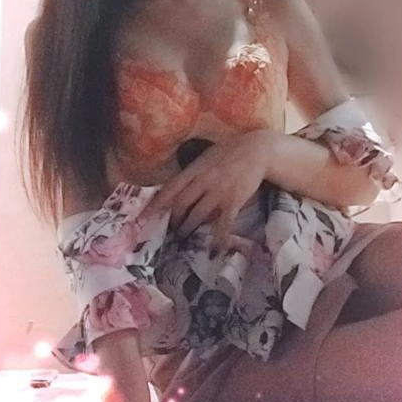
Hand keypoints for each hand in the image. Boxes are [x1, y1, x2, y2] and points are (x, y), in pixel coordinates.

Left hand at [144, 130, 276, 244]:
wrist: (257, 151)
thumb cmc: (231, 153)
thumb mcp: (207, 157)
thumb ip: (193, 172)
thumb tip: (179, 188)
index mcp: (195, 169)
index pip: (170, 188)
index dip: (156, 204)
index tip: (143, 218)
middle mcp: (203, 181)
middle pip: (180, 205)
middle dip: (173, 221)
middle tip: (169, 231)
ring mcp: (218, 192)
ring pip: (197, 216)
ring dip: (188, 229)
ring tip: (183, 238)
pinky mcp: (233, 201)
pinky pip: (223, 224)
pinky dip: (218, 239)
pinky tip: (214, 250)